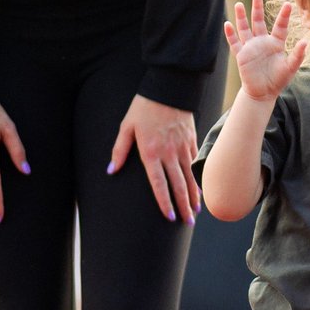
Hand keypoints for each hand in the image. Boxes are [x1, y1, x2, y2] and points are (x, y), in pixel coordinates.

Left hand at [109, 95, 199, 222]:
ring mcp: (183, 147)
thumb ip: (120, 150)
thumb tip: (112, 170)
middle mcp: (169, 153)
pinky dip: (196, 177)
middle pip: (178, 185)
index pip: (159, 184)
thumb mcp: (127, 126)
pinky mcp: (191, 139)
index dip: (164, 202)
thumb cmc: (144, 107)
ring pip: (190, 176)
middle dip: (183, 206)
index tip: (169, 217)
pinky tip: (197, 188)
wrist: (169, 86)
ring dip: (193, 196)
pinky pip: (194, 162)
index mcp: (151, 152)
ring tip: (196, 211)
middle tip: (187, 223)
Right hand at [226, 0, 306, 102]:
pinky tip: (227, 24)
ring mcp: (251, 48)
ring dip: (241, 17)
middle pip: (258, 21)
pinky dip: (230, 34)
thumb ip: (297, 55)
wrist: (263, 93)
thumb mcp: (290, 68)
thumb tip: (305, 42)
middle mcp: (262, 42)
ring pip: (244, 29)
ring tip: (238, 4)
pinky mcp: (241, 56)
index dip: (283, 16)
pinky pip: (234, 43)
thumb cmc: (278, 80)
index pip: (280, 26)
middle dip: (257, 8)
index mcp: (276, 43)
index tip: (288, 4)